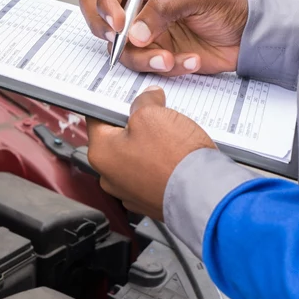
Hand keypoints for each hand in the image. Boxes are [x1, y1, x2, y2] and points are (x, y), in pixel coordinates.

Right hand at [79, 0, 248, 76]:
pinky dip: (167, 67)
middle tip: (127, 43)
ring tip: (171, 58)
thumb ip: (164, 8)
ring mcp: (145, 32)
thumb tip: (134, 31)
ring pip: (121, 50)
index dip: (106, 4)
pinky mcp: (155, 54)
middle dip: (110, 35)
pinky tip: (190, 61)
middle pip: (101, 18)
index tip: (119, 24)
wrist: (248, 37)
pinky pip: (146, 66)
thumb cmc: (229, 4)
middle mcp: (141, 5)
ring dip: (145, 58)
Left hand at [87, 86, 214, 219]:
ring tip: (170, 137)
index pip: (96, 119)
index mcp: (101, 153)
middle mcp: (109, 177)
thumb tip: (147, 98)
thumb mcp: (153, 114)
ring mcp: (128, 192)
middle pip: (117, 139)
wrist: (202, 194)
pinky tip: (175, 157)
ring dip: (149, 145)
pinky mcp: (148, 201)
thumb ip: (144, 102)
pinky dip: (159, 165)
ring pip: (135, 157)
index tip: (128, 97)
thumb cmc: (173, 158)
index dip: (113, 103)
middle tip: (155, 114)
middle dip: (135, 125)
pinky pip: (149, 175)